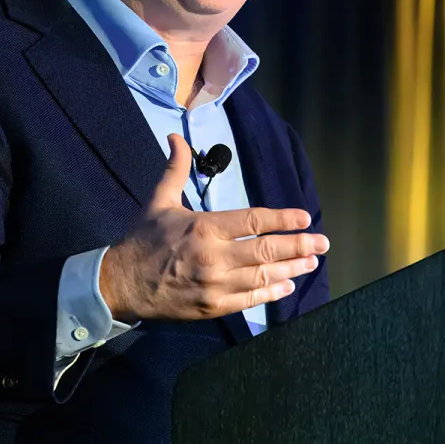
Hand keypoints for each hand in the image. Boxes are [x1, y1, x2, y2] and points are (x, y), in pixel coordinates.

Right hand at [99, 133, 329, 322]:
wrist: (122, 283)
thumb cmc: (144, 239)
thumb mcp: (158, 200)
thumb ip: (174, 169)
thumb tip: (176, 137)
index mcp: (204, 228)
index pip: (254, 221)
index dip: (282, 219)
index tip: (304, 218)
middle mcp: (214, 257)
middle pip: (266, 251)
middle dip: (298, 246)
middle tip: (322, 243)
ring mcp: (215, 285)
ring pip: (263, 276)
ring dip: (291, 269)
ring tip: (311, 262)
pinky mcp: (213, 306)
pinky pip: (250, 300)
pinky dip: (271, 292)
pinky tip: (286, 285)